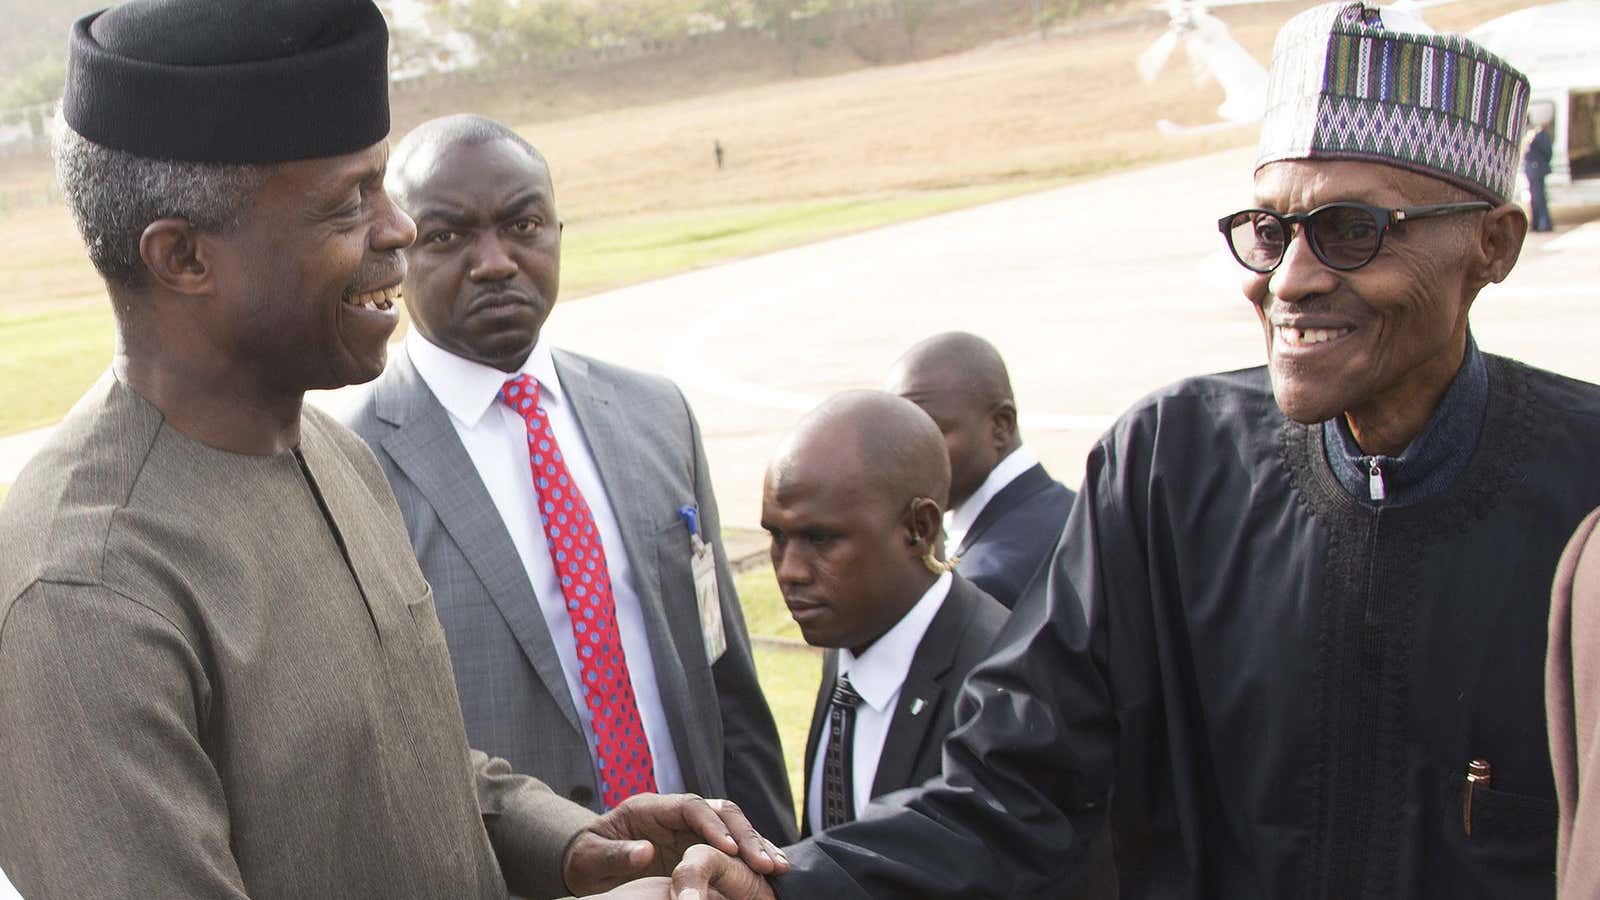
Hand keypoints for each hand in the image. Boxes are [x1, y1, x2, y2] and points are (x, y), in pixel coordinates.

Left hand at [562, 794, 789, 894]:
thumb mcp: (591, 858)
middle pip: (720, 811)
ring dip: (756, 844)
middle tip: (766, 862)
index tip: (729, 849)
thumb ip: (616, 853)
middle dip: (746, 834)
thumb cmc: (585, 858)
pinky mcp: (698, 846)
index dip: (712, 825)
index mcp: (651, 808)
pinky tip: (772, 871)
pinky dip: (752, 855)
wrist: (586, 861)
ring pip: (733, 826)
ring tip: (779, 867)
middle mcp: (675, 814)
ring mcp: (689, 829)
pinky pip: (732, 846)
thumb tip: (644, 852)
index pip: (690, 807)